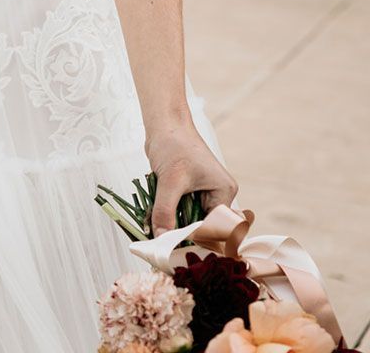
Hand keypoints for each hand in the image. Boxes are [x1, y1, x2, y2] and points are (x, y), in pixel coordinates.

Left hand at [145, 116, 238, 236]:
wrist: (163, 123)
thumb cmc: (174, 144)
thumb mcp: (170, 181)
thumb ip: (165, 212)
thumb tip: (161, 239)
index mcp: (224, 192)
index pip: (215, 227)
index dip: (198, 241)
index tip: (178, 251)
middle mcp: (217, 195)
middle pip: (202, 227)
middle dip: (181, 234)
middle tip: (162, 246)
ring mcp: (202, 194)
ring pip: (187, 221)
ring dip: (171, 225)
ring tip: (153, 232)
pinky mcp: (187, 191)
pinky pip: (178, 211)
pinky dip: (165, 215)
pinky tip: (151, 219)